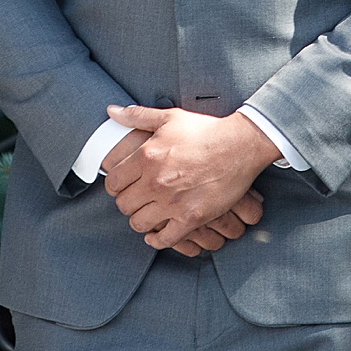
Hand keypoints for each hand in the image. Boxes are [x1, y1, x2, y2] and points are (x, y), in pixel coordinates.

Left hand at [102, 105, 279, 250]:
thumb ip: (137, 116)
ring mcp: (173, 203)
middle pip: (123, 205)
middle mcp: (155, 182)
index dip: (114, 184)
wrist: (238, 146)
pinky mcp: (191, 218)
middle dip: (126, 202)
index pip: (113, 181)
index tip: (122, 184)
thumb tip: (112, 111)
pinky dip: (157, 240)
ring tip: (146, 213)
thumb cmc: (204, 130)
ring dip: (140, 220)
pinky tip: (157, 233)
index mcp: (146, 156)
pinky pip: (164, 239)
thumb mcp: (168, 117)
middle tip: (135, 198)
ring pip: (139, 224)